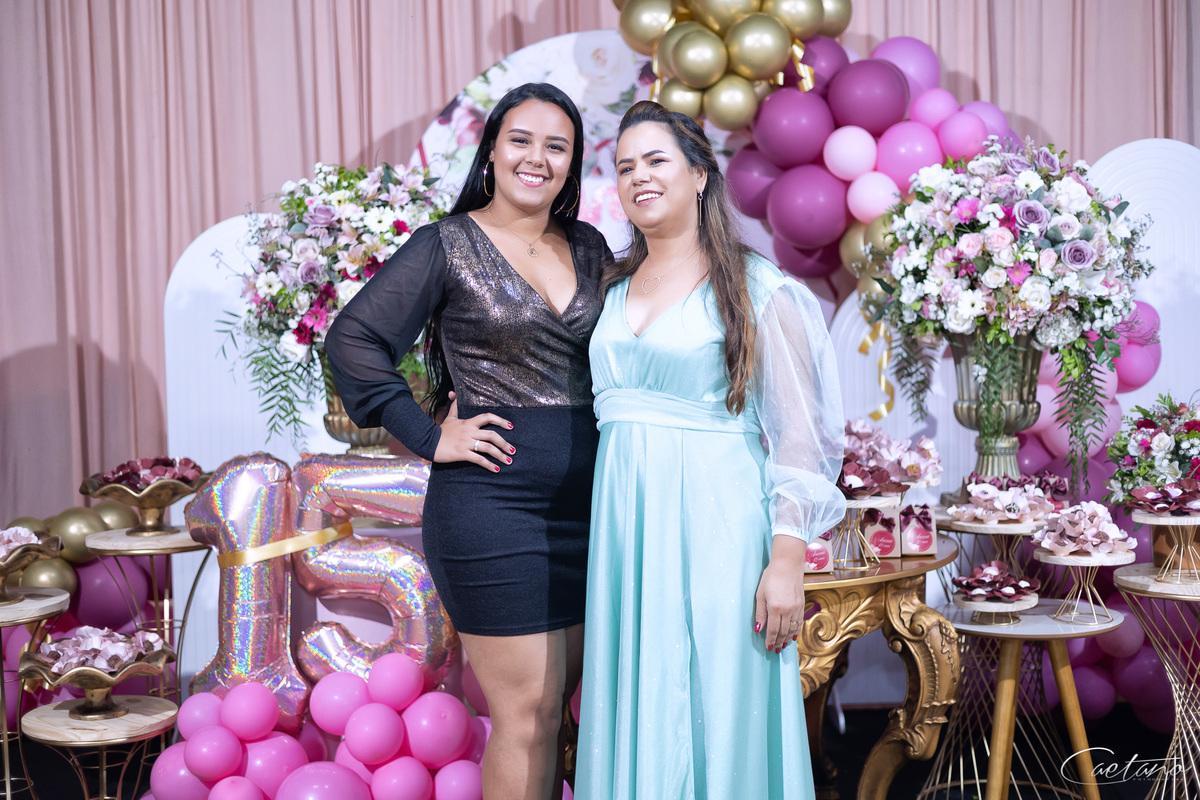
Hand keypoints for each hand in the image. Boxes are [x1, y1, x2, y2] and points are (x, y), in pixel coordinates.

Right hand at [433, 392, 513, 471]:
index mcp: (469, 423)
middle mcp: (470, 432)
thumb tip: (453, 393)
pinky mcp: (462, 454)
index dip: (501, 421)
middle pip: (492, 435)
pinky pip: (479, 460)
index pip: (488, 417)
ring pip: (488, 448)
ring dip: (500, 455)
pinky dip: (489, 465)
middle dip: (504, 443)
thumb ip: (455, 406)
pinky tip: (496, 469)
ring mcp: (466, 443)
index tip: (511, 426)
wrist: (428, 442)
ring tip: (509, 461)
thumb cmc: (440, 431)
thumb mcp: (449, 417)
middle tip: (513, 450)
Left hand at [753, 536, 807, 652]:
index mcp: (775, 608)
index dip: (771, 640)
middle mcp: (787, 610)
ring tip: (783, 646)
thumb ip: (760, 613)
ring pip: (792, 628)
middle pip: (783, 632)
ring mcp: (796, 607)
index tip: (769, 648)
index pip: (773, 630)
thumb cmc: (771, 577)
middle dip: (779, 642)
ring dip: (787, 639)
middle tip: (776, 650)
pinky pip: (799, 621)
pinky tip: (793, 635)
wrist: (788, 564)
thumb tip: (758, 629)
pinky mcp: (802, 604)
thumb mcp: (760, 594)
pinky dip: (796, 630)